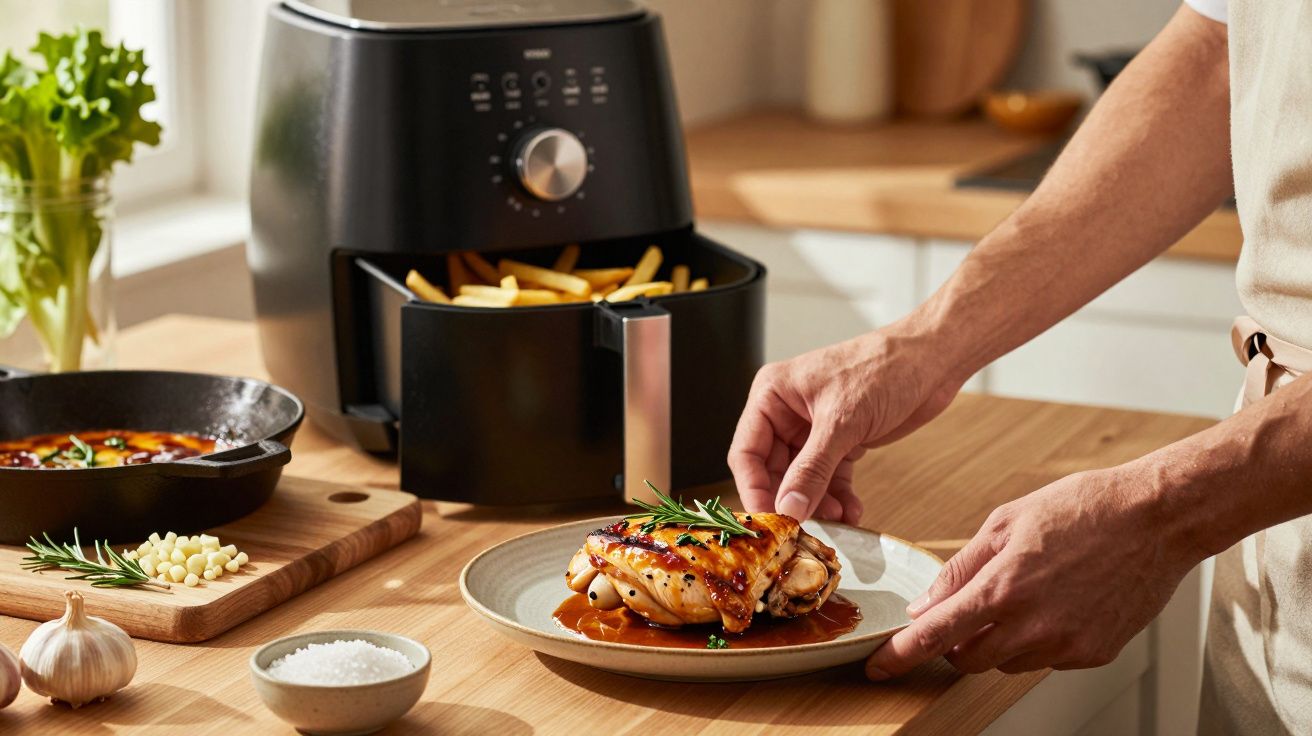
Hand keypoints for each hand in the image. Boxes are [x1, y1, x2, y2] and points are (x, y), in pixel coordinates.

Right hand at [728, 327, 961, 522]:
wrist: (933, 359)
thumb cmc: (884, 368)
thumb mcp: (842, 422)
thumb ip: (813, 469)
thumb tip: (789, 508)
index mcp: (772, 395)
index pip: (747, 452)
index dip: (754, 489)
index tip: (769, 522)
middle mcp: (787, 412)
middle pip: (773, 471)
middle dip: (791, 500)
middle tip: (804, 530)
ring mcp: (814, 428)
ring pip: (803, 479)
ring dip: (818, 503)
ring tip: (837, 520)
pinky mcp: (841, 440)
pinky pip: (830, 478)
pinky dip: (839, 497)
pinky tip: (852, 511)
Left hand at [865, 465, 1201, 678]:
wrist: (1158, 518)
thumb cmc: (1085, 508)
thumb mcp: (1007, 521)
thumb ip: (961, 567)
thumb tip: (927, 601)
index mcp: (1003, 588)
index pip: (935, 636)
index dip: (901, 655)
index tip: (879, 666)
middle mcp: (1032, 626)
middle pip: (968, 660)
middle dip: (955, 643)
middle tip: (965, 613)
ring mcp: (1066, 645)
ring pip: (1007, 664)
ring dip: (998, 642)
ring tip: (1023, 596)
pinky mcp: (1094, 654)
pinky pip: (1047, 660)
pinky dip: (1038, 641)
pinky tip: (1056, 604)